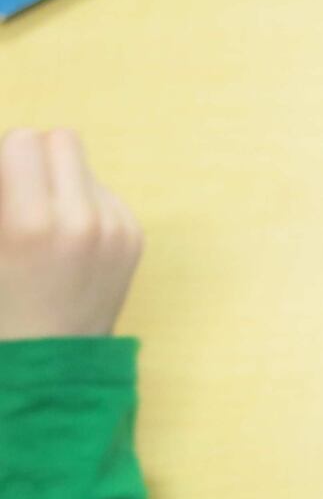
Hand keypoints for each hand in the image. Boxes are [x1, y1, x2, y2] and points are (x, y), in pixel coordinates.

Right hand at [0, 129, 143, 339]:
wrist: (49, 360)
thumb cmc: (3, 302)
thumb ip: (3, 195)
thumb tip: (12, 151)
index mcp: (30, 224)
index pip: (21, 140)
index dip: (5, 159)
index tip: (4, 188)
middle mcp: (82, 222)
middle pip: (61, 139)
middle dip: (35, 157)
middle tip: (19, 192)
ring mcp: (115, 229)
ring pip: (85, 163)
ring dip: (60, 178)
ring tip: (42, 220)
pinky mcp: (134, 237)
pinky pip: (104, 192)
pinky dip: (83, 203)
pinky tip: (69, 239)